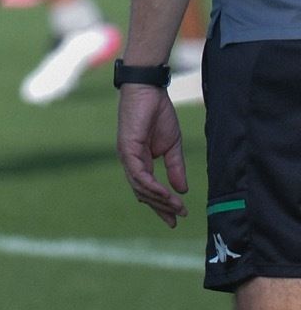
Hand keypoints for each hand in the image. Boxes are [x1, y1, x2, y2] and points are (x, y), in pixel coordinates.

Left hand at [117, 84, 188, 226]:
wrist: (149, 90)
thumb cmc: (158, 114)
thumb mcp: (172, 146)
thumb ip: (175, 167)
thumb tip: (181, 190)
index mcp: (139, 160)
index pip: (147, 188)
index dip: (161, 204)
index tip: (175, 218)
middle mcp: (130, 161)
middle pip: (141, 192)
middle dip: (160, 207)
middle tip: (176, 219)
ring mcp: (126, 155)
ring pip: (139, 186)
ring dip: (159, 199)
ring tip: (177, 207)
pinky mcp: (127, 147)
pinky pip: (138, 173)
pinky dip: (151, 185)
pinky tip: (164, 194)